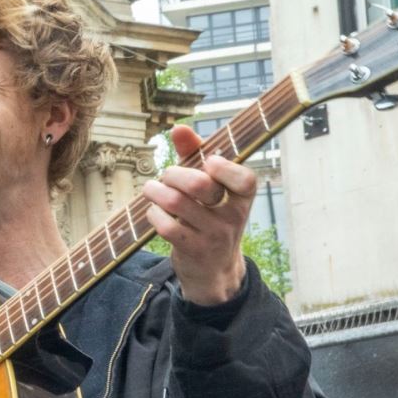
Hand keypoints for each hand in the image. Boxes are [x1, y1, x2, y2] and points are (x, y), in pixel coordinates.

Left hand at [142, 125, 255, 305]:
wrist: (214, 270)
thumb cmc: (208, 216)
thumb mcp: (210, 189)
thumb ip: (195, 155)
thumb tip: (179, 128)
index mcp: (242, 198)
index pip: (245, 179)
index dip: (224, 168)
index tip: (208, 162)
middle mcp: (232, 217)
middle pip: (200, 185)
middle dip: (173, 173)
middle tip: (166, 176)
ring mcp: (213, 236)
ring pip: (176, 203)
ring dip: (155, 191)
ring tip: (152, 189)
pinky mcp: (192, 250)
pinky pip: (165, 225)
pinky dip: (153, 213)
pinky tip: (154, 212)